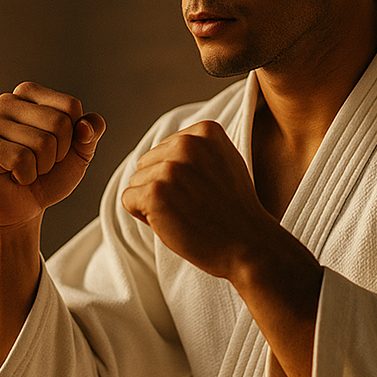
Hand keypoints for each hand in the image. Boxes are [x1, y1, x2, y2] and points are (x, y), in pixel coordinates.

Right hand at [0, 82, 104, 229]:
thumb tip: (85, 126)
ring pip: (42, 143)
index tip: (57, 147)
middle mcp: (8, 101)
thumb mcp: (80, 153)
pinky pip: (21, 158)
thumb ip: (91, 133)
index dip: (74, 136)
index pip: (71, 106)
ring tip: (26, 169)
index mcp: (31, 94)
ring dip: (42, 167)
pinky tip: (13, 175)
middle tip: (40, 162)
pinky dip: (26, 175)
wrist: (22, 206)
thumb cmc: (48, 175)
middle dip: (58, 153)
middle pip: (59, 123)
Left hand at [120, 121, 274, 279]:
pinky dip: (144, 217)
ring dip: (154, 203)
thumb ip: (197, 149)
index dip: (178, 177)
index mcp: (205, 130)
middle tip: (194, 206)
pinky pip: (128, 200)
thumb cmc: (235, 211)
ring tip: (187, 214)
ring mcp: (170, 168)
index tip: (205, 190)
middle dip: (162, 187)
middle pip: (146, 163)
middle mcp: (186, 143)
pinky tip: (173, 222)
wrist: (249, 245)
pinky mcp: (155, 192)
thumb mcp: (225, 162)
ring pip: (136, 182)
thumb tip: (166, 147)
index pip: (164, 149)